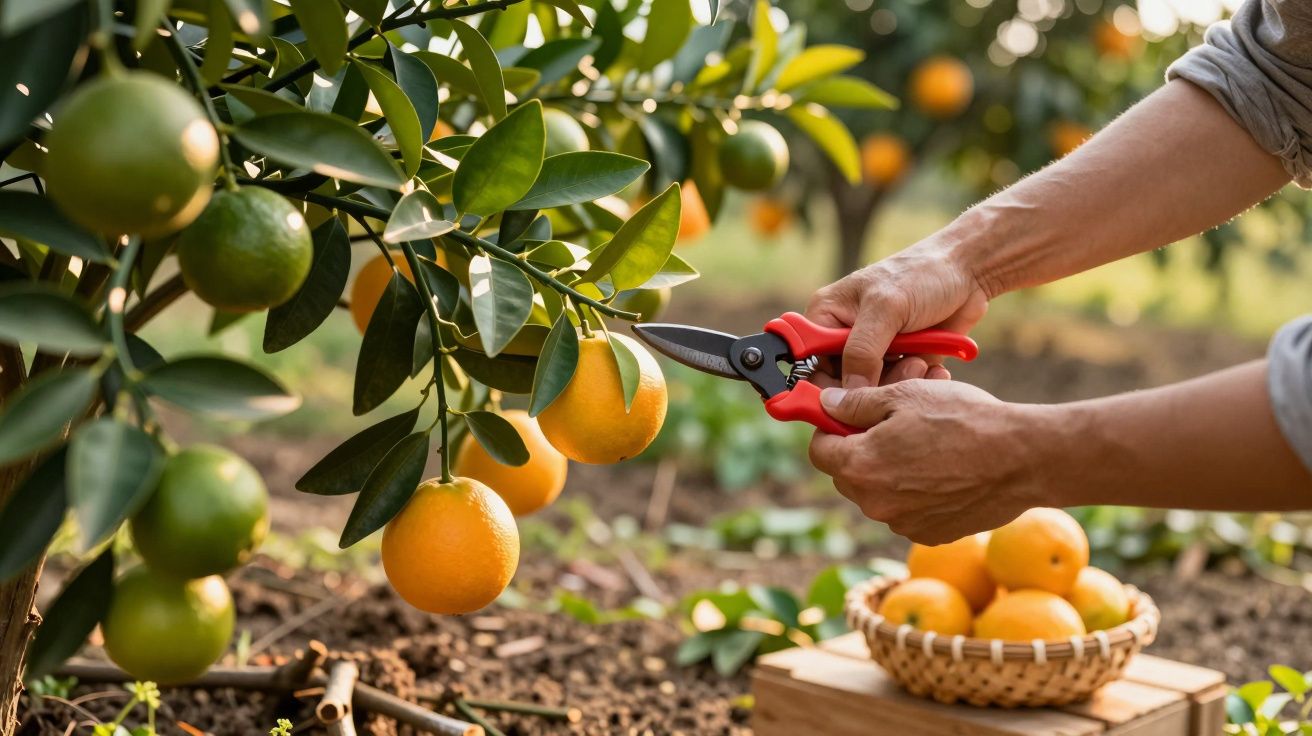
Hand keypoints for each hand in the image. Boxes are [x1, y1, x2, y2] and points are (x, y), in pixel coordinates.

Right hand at [806, 239, 987, 387]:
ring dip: (898, 382)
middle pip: (843, 384)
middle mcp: (844, 336)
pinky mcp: (899, 362)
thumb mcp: (887, 308)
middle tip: (902, 367)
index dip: (825, 387)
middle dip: (872, 385)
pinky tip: (931, 368)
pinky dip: (915, 383)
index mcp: (827, 316)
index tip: (848, 402)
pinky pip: (898, 388)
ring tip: (919, 362)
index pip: (811, 364)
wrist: (968, 272)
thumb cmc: (922, 275)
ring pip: (873, 391)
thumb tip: (848, 392)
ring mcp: (873, 351)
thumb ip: (862, 351)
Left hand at [808, 380, 1049, 543]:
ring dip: (891, 468)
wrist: (1023, 459)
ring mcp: (902, 523)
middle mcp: (874, 503)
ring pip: (879, 492)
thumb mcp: (904, 396)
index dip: (831, 429)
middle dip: (863, 447)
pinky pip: (908, 510)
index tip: (850, 415)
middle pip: (848, 473)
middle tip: (896, 421)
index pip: (820, 450)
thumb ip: (855, 403)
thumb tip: (826, 406)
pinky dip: (916, 491)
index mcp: (859, 467)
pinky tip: (945, 467)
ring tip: (927, 440)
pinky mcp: (929, 534)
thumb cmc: (964, 421)